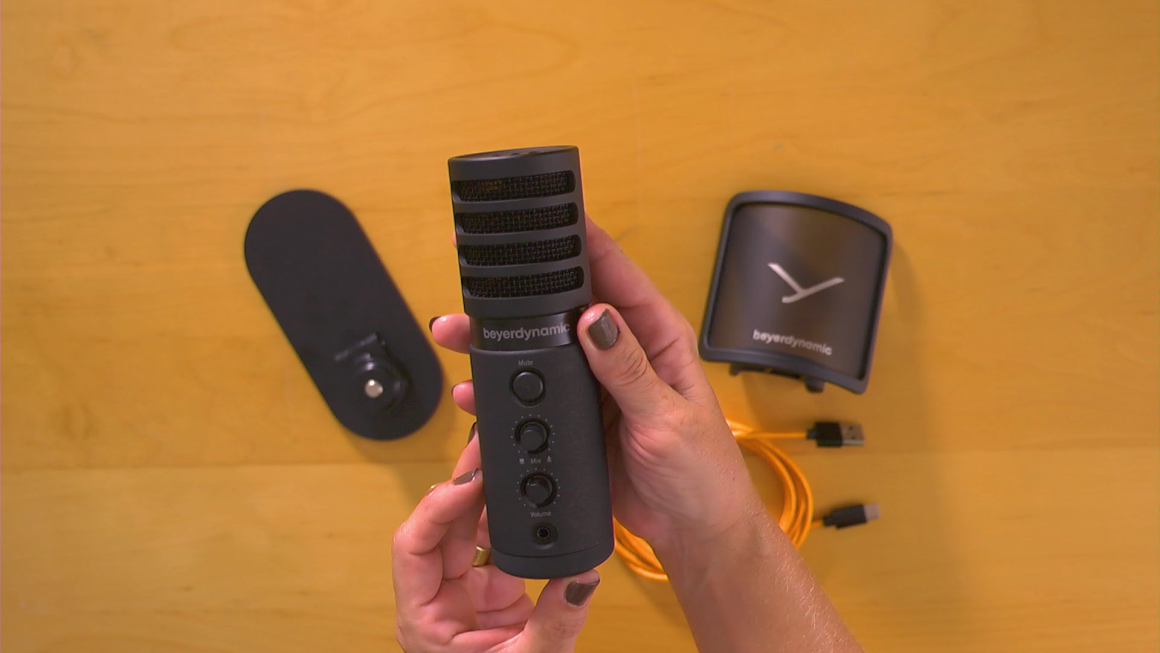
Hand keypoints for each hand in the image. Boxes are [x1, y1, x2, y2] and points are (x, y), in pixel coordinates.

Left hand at [392, 435, 600, 651]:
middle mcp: (436, 600)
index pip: (413, 545)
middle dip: (465, 483)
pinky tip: (521, 494)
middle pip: (441, 526)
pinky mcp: (489, 592)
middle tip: (487, 446)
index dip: (436, 507)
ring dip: (485, 494)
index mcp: (424, 619)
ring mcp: (462, 593)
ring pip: (466, 528)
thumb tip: (582, 576)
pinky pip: (494, 544)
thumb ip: (555, 622)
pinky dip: (509, 519)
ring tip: (503, 456)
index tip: (467, 481)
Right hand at [430, 217, 761, 555]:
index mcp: (657, 336)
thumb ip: (628, 368)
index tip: (550, 218)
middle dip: (523, 292)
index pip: (616, 274)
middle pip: (566, 307)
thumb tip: (594, 318)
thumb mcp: (668, 417)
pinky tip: (479, 389)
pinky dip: (505, 387)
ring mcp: (597, 383)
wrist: (692, 529)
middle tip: (479, 283)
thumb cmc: (703, 470)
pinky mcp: (578, 414)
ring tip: (460, 332)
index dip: (583, 242)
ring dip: (502, 340)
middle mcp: (623, 351)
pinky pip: (536, 390)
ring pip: (542, 347)